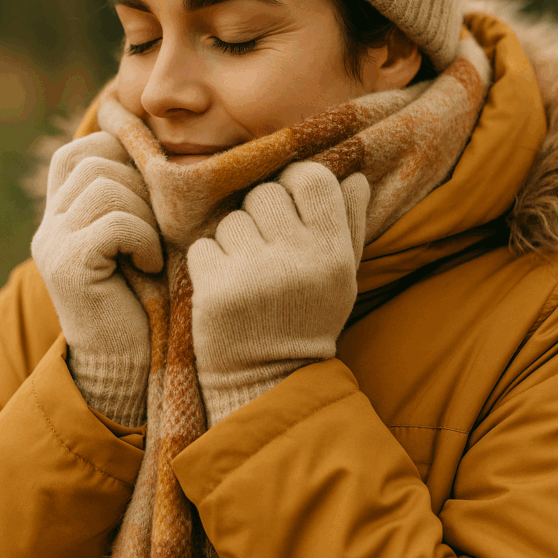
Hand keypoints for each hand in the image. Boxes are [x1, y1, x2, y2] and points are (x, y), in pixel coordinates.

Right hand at [31, 131, 162, 425]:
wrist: (126, 367)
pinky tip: (148, 266)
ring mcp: (53, 243)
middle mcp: (49, 225)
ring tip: (152, 250)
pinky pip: (115, 222)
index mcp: (62, 213)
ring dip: (144, 215)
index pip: (79, 150)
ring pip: (105, 187)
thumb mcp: (140, 239)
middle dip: (140, 187)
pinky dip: (144, 240)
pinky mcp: (67, 265)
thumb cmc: (148, 300)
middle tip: (156, 229)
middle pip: (96, 162)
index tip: (150, 189)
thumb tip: (169, 150)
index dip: (120, 155)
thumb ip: (139, 199)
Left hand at [187, 161, 368, 426]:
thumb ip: (350, 224)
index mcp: (332, 253)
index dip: (294, 180)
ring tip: (248, 274)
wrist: (270, 380)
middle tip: (266, 248)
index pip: (313, 179)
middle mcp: (297, 260)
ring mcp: (254, 275)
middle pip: (265, 193)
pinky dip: (209, 263)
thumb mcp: (341, 276)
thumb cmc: (308, 319)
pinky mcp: (215, 291)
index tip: (288, 199)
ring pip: (230, 220)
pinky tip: (226, 288)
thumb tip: (356, 176)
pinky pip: (202, 246)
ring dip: (234, 241)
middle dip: (260, 215)